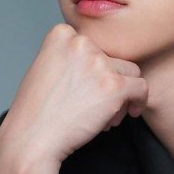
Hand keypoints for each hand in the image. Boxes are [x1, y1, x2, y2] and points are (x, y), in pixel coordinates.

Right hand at [0, 23, 148, 173]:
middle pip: (113, 58)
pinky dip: (139, 101)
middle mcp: (81, 43)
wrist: (31, 139)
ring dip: (122, 93)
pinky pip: (141, 88)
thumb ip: (71, 55)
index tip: (86, 87)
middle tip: (94, 104)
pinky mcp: (114, 85)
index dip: (94, 68)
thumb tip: (102, 58)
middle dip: (108, 82)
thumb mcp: (46, 66)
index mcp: (61, 33)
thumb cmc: (36, 111)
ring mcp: (99, 63)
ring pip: (130, 72)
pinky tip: (129, 112)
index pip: (95, 44)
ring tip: (105, 113)